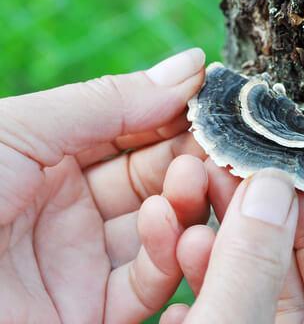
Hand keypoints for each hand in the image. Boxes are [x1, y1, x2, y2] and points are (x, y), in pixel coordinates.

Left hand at [0, 49, 209, 322]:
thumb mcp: (20, 130)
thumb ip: (108, 102)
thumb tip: (191, 67)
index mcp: (48, 157)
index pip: (132, 129)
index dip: (172, 113)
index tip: (215, 100)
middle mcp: (71, 208)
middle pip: (153, 177)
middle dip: (189, 156)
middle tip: (221, 142)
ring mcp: (83, 262)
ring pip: (161, 228)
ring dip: (187, 201)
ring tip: (193, 178)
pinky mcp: (91, 313)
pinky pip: (147, 283)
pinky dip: (170, 253)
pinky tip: (169, 223)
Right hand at [159, 162, 303, 323]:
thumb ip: (252, 269)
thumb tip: (268, 189)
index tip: (288, 177)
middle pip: (289, 273)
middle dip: (256, 216)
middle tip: (228, 171)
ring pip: (244, 286)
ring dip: (215, 243)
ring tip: (188, 201)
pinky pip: (211, 310)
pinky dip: (190, 283)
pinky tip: (168, 260)